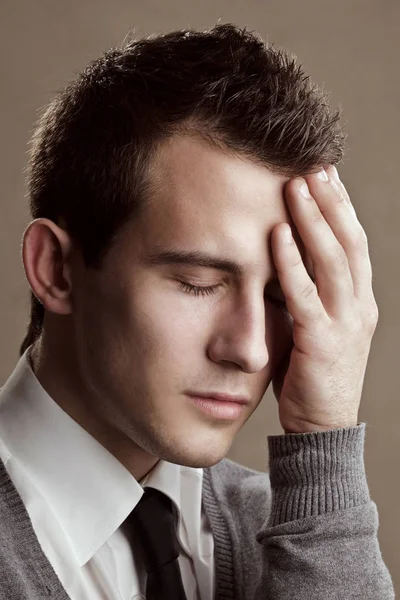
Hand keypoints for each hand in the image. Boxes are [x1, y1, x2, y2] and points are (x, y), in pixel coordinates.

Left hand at [270, 165, 378, 433]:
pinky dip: (291, 263)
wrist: (322, 428)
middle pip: (349, 242)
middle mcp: (358, 306)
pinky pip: (305, 295)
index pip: (353, 244)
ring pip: (333, 260)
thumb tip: (282, 259)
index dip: (340, 208)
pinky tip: (277, 234)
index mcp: (359, 301)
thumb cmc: (312, 375)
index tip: (324, 176)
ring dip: (314, 219)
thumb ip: (307, 294)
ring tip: (296, 186)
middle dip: (331, 202)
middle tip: (314, 167)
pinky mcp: (322, 342)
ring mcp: (345, 324)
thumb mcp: (317, 326)